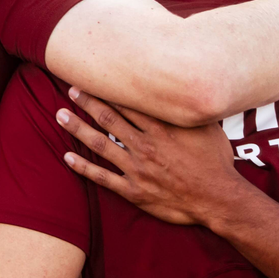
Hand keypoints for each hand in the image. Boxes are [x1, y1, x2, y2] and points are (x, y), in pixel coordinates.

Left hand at [55, 87, 246, 227]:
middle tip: (71, 89)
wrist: (218, 199)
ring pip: (101, 144)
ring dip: (78, 129)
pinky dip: (84, 167)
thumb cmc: (216, 162)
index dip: (108, 90)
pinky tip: (67, 158)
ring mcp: (137, 169)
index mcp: (161, 128)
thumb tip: (186, 88)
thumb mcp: (208, 128)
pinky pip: (103, 178)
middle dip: (87, 102)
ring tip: (60, 115)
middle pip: (109, 119)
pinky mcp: (134, 191)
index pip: (127, 103)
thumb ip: (189, 110)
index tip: (94, 78)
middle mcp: (145, 145)